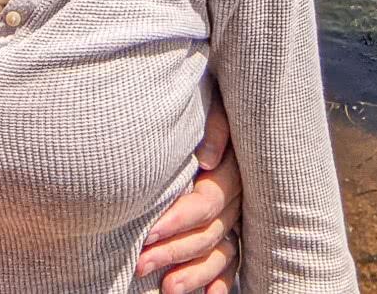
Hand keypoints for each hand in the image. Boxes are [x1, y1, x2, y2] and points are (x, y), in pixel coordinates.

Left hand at [137, 96, 242, 292]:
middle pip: (210, 233)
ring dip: (193, 273)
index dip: (180, 219)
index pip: (207, 203)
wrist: (221, 101)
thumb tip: (208, 160)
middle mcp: (236, 197)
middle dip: (175, 251)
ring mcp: (236, 216)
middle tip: (140, 263)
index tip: (149, 232)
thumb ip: (213, 127)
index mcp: (230, 168)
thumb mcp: (211, 104)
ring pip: (220, 252)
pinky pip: (231, 261)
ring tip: (166, 289)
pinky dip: (219, 281)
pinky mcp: (232, 229)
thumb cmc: (199, 103)